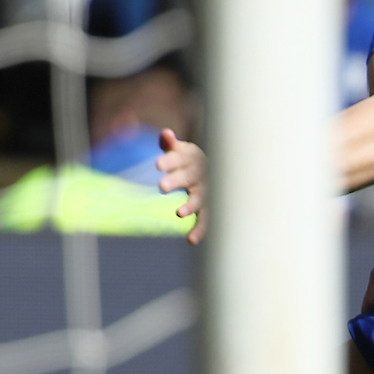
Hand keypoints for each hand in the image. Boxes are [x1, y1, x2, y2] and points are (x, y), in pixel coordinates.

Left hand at [154, 129, 206, 243]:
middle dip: (175, 181)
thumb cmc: (189, 160)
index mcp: (191, 158)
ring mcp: (205, 192)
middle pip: (188, 177)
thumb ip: (170, 143)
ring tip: (179, 213)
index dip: (169, 161)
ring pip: (200, 199)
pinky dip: (200, 229)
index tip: (157, 165)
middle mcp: (200, 175)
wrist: (216, 171)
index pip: (179, 158)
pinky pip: (205, 219)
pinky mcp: (207, 207)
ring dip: (190, 205)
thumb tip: (165, 133)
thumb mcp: (180, 149)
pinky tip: (191, 240)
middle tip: (161, 186)